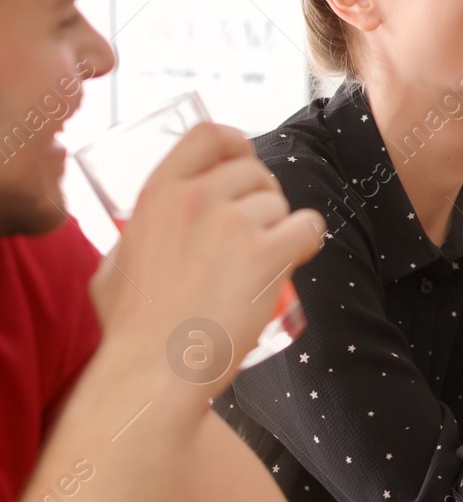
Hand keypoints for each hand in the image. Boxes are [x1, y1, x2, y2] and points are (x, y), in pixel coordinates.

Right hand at [89, 123, 324, 382]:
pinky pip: (309, 226)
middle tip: (254, 232)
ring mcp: (233, 224)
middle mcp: (197, 199)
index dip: (234, 143)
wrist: (154, 367)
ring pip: (281, 204)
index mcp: (158, 193)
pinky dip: (307, 242)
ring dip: (279, 228)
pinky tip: (292, 259)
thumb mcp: (114, 261)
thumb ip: (139, 232)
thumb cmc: (131, 326)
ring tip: (257, 263)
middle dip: (261, 198)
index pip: (207, 135)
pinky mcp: (267, 254)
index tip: (242, 160)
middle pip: (254, 173)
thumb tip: (150, 226)